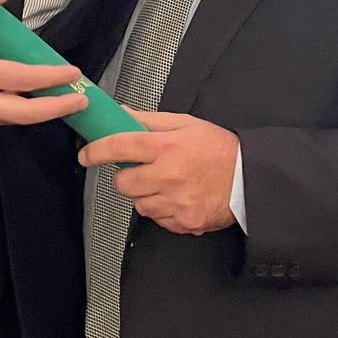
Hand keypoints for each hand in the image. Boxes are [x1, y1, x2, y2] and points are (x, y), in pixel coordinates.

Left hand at [78, 110, 239, 235]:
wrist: (249, 179)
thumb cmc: (220, 149)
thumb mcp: (185, 124)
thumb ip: (149, 121)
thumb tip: (122, 115)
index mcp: (168, 147)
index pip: (120, 146)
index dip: (97, 150)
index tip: (87, 154)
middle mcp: (169, 176)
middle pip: (123, 183)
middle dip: (129, 176)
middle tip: (145, 169)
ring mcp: (175, 202)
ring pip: (139, 204)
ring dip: (146, 194)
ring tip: (168, 183)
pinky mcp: (183, 222)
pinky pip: (158, 219)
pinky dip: (162, 210)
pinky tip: (178, 197)